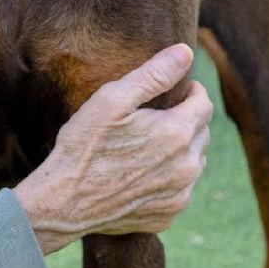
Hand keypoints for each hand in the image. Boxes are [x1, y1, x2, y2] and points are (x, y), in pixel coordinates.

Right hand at [14, 44, 211, 253]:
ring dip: (180, 151)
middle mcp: (187, 166)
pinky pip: (181, 190)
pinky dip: (169, 180)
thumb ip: (153, 74)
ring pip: (194, 162)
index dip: (189, 92)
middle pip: (202, 132)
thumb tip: (185, 52)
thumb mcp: (112, 100)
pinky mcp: (169, 215)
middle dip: (184, 121)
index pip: (204, 103)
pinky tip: (142, 175)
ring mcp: (180, 194)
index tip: (172, 92)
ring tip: (147, 147)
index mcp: (177, 133)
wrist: (64, 203)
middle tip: (153, 120)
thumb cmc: (84, 146)